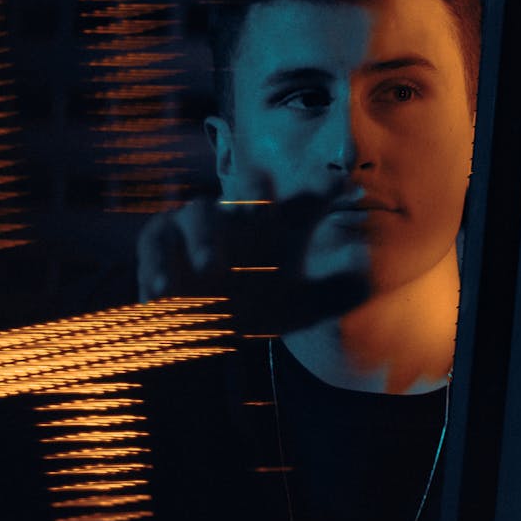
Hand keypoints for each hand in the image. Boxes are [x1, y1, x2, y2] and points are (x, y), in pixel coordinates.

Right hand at [136, 193, 369, 333]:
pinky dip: (155, 264)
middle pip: (249, 186)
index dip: (325, 188)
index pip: (309, 198)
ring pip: (197, 211)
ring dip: (202, 235)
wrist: (213, 333)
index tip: (341, 186)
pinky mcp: (162, 244)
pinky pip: (155, 241)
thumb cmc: (263, 308)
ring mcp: (201, 228)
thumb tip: (366, 273)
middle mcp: (244, 217)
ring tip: (210, 267)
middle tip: (261, 211)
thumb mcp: (306, 308)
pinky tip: (161, 294)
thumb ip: (340, 292)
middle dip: (254, 190)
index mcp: (283, 224)